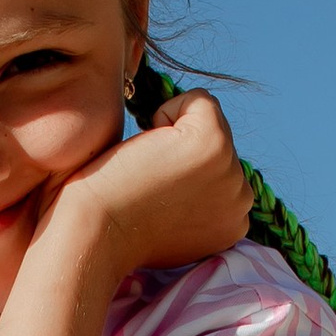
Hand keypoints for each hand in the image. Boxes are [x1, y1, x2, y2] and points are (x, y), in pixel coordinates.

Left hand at [43, 87, 251, 282]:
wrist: (94, 234)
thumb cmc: (116, 230)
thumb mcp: (173, 220)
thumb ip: (195, 198)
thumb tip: (195, 165)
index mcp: (233, 223)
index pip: (219, 170)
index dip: (182, 170)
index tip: (155, 199)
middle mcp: (241, 201)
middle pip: (218, 142)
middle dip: (180, 150)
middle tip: (148, 186)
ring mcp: (231, 172)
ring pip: (208, 121)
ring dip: (171, 135)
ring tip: (147, 172)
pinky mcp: (214, 145)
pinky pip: (199, 101)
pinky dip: (165, 111)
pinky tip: (146, 149)